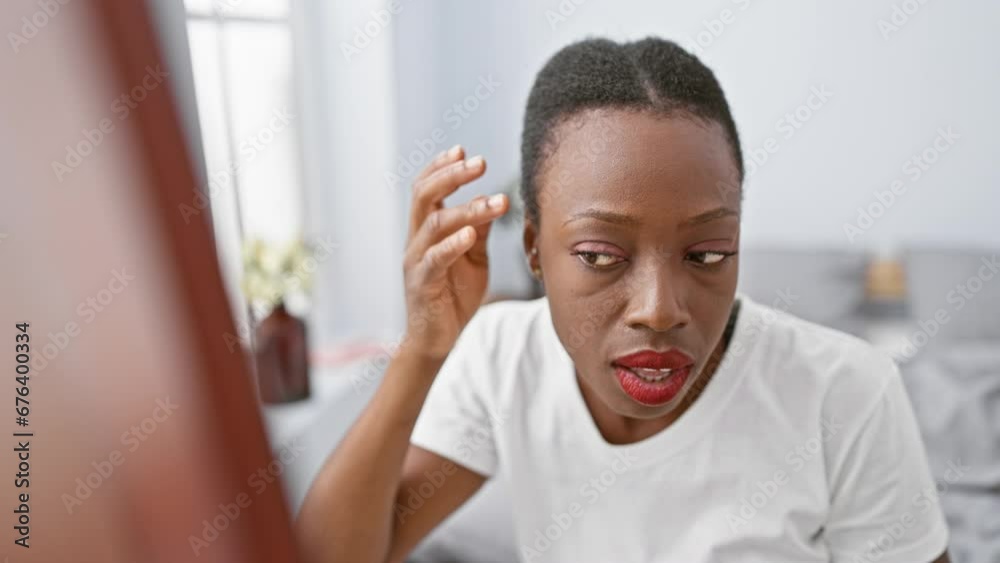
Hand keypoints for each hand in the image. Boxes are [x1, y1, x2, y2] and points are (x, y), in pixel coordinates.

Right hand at [402, 146, 508, 359]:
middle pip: (424, 195)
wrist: (436, 340)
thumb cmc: (454, 296)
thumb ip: (478, 230)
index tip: (463, 150)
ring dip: (467, 208)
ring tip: (496, 202)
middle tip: (480, 162)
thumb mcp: (474, 258)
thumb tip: (490, 199)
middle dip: (451, 175)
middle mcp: (416, 240)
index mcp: (426, 231)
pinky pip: (434, 259)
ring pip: (435, 223)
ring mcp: (416, 261)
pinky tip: (470, 234)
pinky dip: (452, 244)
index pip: (426, 189)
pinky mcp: (422, 284)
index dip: (441, 167)